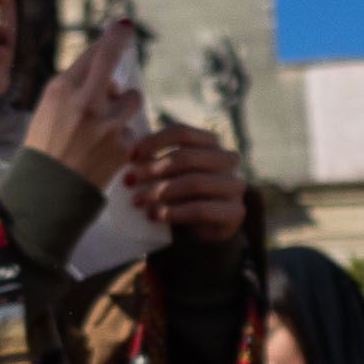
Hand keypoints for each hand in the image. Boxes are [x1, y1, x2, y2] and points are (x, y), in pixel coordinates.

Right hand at [23, 21, 145, 189]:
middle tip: (127, 32)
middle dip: (120, 41)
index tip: (121, 27)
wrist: (47, 195)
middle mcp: (84, 101)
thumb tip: (110, 78)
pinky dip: (122, 139)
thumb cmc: (45, 151)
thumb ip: (76, 91)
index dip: (110, 38)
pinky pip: (131, 131)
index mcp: (61, 90)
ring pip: (131, 98)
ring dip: (125, 105)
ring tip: (109, 122)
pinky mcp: (121, 148)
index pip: (91, 54)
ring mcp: (105, 124)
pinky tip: (104, 151)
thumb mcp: (48, 112)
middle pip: (110, 59)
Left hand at [116, 119, 245, 240]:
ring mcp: (234, 185)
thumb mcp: (166, 174)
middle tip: (130, 181)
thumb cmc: (178, 195)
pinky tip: (156, 215)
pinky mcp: (235, 212)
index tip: (130, 156)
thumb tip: (128, 153)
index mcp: (210, 142)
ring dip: (161, 191)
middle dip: (154, 168)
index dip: (154, 141)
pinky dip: (174, 212)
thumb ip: (153, 161)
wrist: (198, 231)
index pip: (182, 132)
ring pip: (195, 182)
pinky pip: (201, 209)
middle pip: (187, 156)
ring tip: (138, 201)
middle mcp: (227, 159)